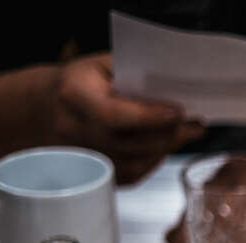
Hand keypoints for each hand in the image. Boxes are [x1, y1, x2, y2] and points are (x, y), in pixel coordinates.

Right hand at [52, 53, 203, 182]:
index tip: (179, 113)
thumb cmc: (84, 80)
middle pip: (128, 143)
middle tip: (195, 126)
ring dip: (166, 149)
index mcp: (74, 94)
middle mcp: (74, 129)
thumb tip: (176, 84)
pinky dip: (154, 160)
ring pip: (134, 163)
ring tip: (187, 134)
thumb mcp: (104, 64)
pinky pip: (132, 174)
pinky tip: (165, 145)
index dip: (148, 117)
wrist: (50, 106)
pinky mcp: (95, 175)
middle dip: (168, 135)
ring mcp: (82, 157)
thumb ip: (135, 73)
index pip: (112, 114)